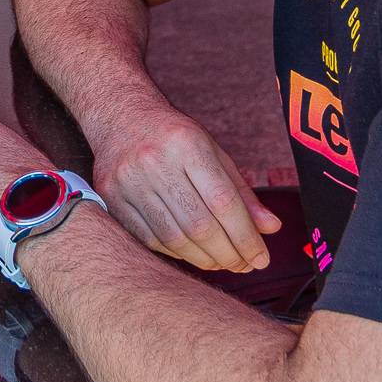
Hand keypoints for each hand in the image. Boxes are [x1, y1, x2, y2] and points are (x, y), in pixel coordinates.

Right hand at [89, 96, 280, 272]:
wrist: (120, 116)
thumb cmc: (174, 137)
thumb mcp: (212, 152)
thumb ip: (241, 192)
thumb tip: (271, 228)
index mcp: (186, 144)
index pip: (223, 201)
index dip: (246, 237)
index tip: (261, 258)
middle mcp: (154, 160)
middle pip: (199, 225)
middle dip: (228, 254)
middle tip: (243, 266)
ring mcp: (128, 179)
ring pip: (174, 238)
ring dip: (204, 259)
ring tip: (221, 263)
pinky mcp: (110, 196)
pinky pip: (148, 239)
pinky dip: (175, 253)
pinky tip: (191, 253)